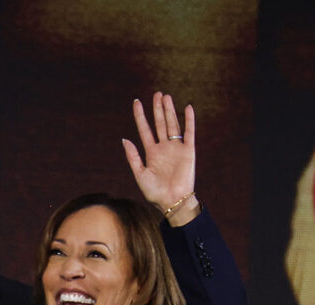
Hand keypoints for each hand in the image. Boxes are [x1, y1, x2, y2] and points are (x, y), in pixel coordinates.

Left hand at [121, 92, 198, 225]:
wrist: (172, 201)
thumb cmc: (155, 192)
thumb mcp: (140, 174)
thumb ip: (133, 156)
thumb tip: (124, 139)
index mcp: (151, 153)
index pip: (144, 129)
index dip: (140, 116)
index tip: (136, 102)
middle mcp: (164, 148)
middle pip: (160, 123)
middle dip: (157, 109)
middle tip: (157, 94)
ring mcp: (176, 148)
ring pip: (172, 124)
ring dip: (170, 110)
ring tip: (166, 97)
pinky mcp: (188, 151)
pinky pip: (189, 132)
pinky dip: (189, 120)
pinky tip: (187, 108)